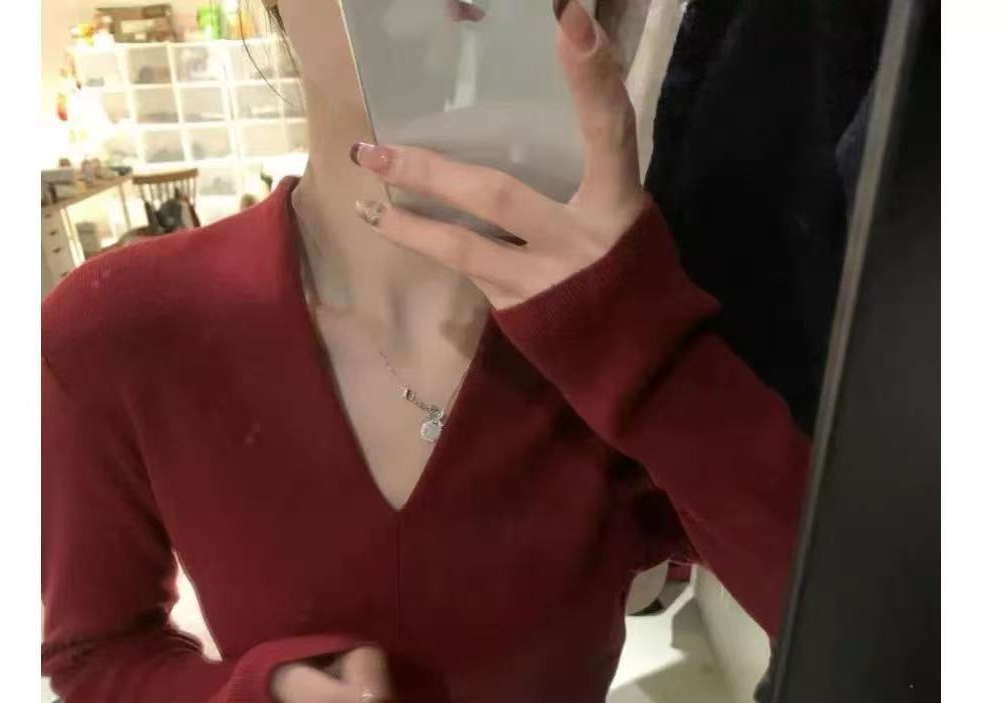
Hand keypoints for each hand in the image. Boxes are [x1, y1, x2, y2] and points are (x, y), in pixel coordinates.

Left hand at [350, 1, 646, 309]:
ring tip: (365, 200)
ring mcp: (544, 282)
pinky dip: (433, 247)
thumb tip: (544, 117)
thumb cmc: (630, 275)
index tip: (567, 15)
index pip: (608, 128)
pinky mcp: (519, 314)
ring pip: (464, 247)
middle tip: (374, 150)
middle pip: (496, 196)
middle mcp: (578, 241)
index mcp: (618, 204)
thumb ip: (591, 170)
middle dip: (431, 171)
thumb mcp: (623, 213)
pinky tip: (399, 229)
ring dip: (408, 223)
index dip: (590, 74)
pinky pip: (469, 271)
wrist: (640, 364)